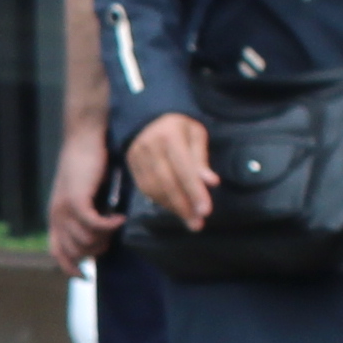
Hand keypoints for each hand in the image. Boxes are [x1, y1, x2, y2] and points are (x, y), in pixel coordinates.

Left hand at [44, 123, 121, 268]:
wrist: (85, 138)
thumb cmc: (88, 165)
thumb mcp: (84, 196)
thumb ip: (85, 217)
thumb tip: (98, 240)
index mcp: (55, 217)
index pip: (57, 253)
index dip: (70, 268)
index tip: (86, 277)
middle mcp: (56, 216)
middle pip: (76, 252)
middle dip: (97, 250)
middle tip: (111, 235)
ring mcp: (64, 209)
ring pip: (86, 242)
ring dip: (105, 237)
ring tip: (115, 223)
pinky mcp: (76, 200)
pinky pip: (93, 226)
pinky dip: (109, 226)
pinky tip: (119, 217)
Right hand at [124, 111, 214, 230]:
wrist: (147, 118)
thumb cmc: (179, 127)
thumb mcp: (195, 134)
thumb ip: (201, 158)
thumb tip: (211, 183)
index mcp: (170, 135)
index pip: (183, 168)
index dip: (194, 190)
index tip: (206, 211)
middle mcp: (150, 146)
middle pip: (167, 182)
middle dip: (183, 206)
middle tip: (197, 224)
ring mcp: (137, 157)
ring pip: (154, 189)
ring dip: (173, 208)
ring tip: (189, 220)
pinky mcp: (131, 166)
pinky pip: (146, 190)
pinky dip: (162, 202)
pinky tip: (175, 209)